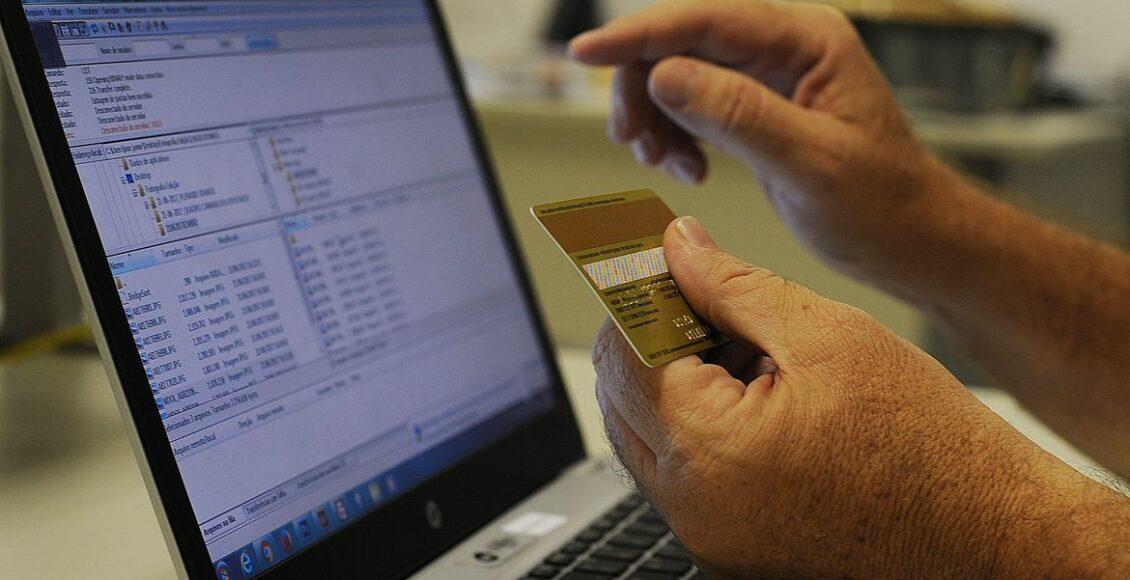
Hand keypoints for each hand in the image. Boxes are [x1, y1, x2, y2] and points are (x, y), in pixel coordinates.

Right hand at [570, 0, 962, 280]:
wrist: (911, 238)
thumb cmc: (883, 203)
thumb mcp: (810, 162)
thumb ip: (739, 115)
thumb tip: (667, 76)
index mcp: (806, 40)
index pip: (705, 19)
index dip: (638, 35)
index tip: (585, 52)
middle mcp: (783, 47)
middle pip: (680, 43)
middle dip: (643, 89)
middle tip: (633, 142)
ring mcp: (767, 76)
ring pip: (678, 74)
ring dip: (655, 116)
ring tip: (664, 164)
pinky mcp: (755, 107)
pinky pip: (691, 104)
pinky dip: (674, 135)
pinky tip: (687, 169)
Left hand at [593, 217, 1108, 577]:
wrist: (991, 535)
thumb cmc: (928, 440)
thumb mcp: (827, 334)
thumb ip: (732, 283)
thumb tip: (676, 245)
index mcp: (707, 447)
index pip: (626, 349)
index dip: (643, 293)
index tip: (666, 260)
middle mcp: (690, 503)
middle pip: (622, 394)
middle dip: (654, 335)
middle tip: (708, 298)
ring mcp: (705, 533)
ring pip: (644, 433)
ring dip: (672, 380)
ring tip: (746, 350)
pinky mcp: (726, 546)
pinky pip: (679, 473)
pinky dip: (696, 425)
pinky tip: (755, 395)